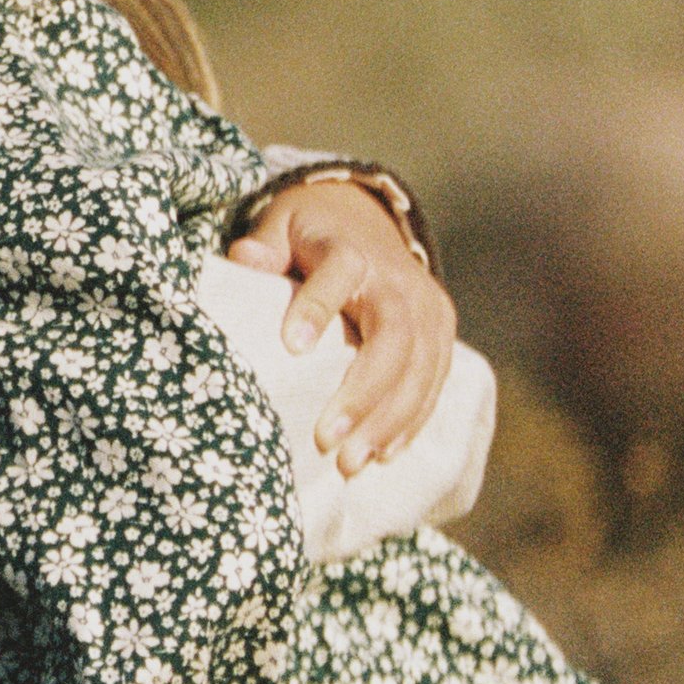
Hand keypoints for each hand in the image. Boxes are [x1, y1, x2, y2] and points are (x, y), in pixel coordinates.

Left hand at [227, 176, 455, 472]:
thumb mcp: (282, 225)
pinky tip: (383, 454)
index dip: (317, 309)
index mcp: (352, 251)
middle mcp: (397, 280)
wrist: (368, 220)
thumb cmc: (312, 232)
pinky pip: (434, 382)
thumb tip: (243, 261)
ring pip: (419, 367)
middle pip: (392, 336)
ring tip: (351, 463)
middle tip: (327, 440)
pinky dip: (410, 421)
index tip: (291, 347)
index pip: (338, 275)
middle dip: (363, 393)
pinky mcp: (441, 331)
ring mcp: (426, 307)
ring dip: (388, 420)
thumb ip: (263, 245)